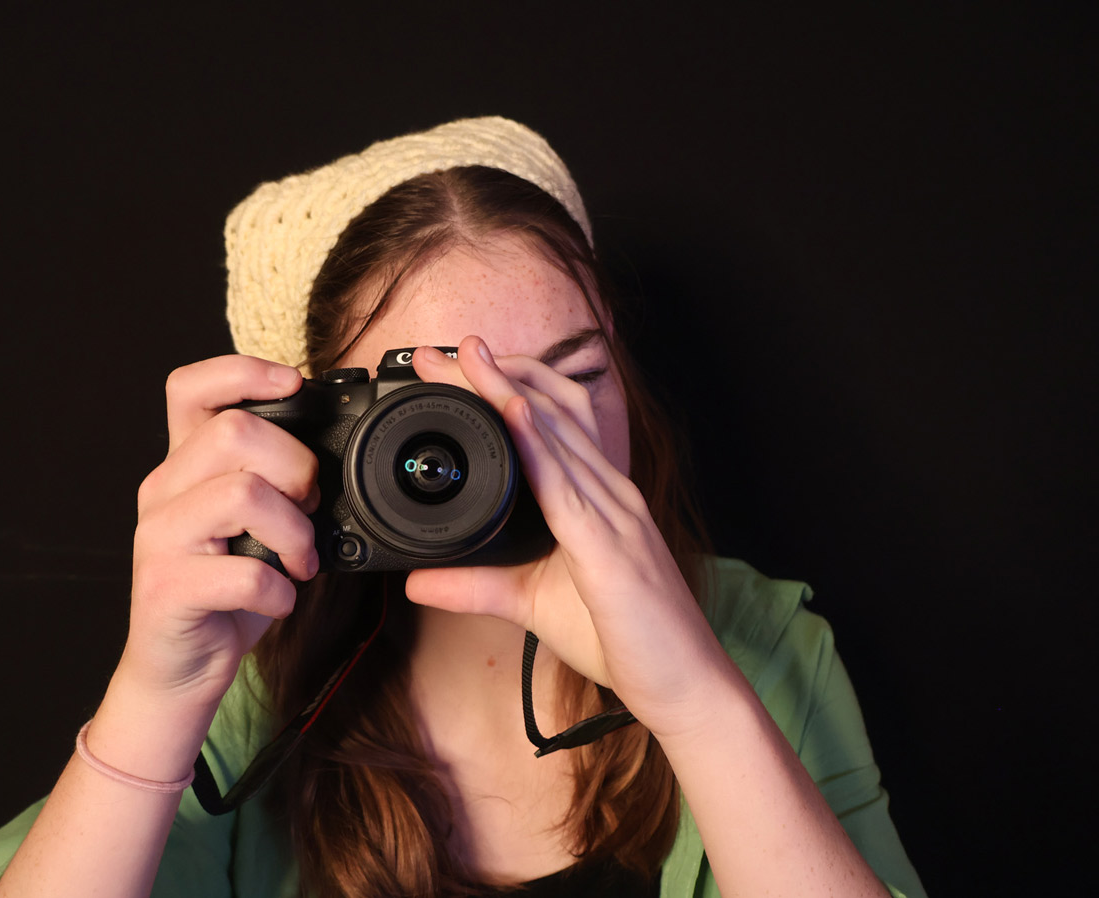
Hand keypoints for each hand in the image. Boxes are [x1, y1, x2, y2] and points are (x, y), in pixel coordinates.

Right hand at [120, 355, 320, 715]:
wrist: (180, 669)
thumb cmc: (226, 592)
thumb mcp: (251, 526)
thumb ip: (273, 484)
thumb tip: (332, 460)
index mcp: (184, 466)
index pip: (190, 387)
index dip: (243, 371)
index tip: (295, 384)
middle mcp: (162, 491)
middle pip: (234, 432)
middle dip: (295, 466)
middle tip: (310, 507)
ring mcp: (158, 538)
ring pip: (241, 495)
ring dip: (294, 531)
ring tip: (300, 560)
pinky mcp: (166, 587)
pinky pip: (243, 572)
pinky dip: (280, 591)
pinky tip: (278, 600)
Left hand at [408, 338, 718, 739]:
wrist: (682, 686)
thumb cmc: (623, 638)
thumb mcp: (531, 604)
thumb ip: (476, 587)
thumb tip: (416, 582)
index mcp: (599, 498)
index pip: (554, 421)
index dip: (508, 383)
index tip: (456, 363)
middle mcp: (611, 494)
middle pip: (551, 413)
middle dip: (495, 374)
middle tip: (439, 350)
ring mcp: (616, 516)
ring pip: (559, 436)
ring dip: (509, 392)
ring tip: (467, 360)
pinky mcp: (611, 551)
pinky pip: (569, 490)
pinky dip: (537, 450)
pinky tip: (510, 421)